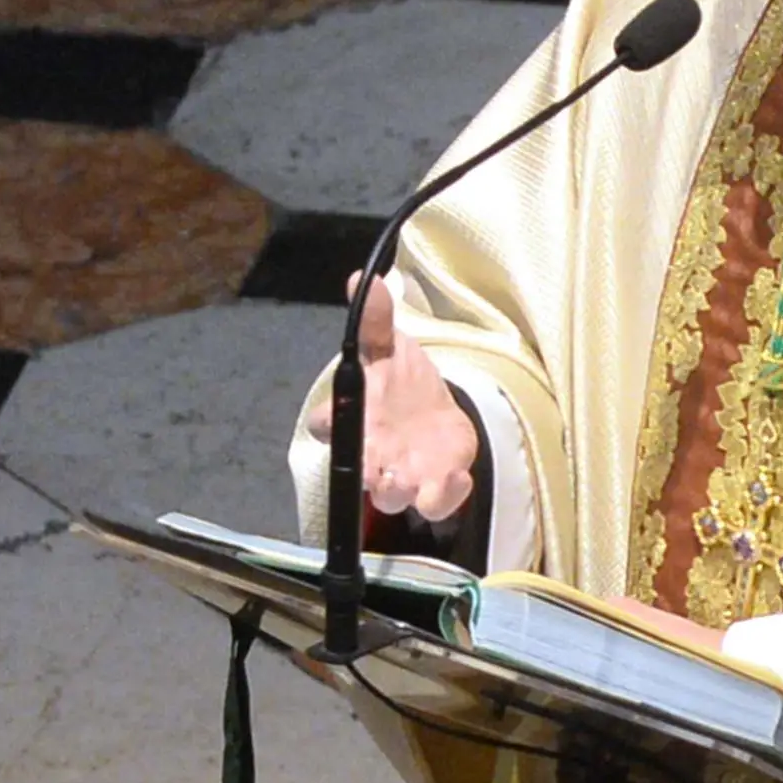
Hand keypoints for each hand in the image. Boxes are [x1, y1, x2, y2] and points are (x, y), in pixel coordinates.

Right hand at [305, 274, 480, 523]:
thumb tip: (363, 279)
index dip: (329, 425)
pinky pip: (436, 503)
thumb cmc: (399, 383)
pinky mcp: (433, 488)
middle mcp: (370, 455)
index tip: (338, 419)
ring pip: (395, 498)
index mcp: (350, 419)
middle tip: (383, 465)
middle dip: (372, 474)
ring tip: (418, 475)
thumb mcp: (388, 347)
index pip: (324, 426)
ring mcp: (401, 477)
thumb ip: (375, 318)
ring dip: (405, 489)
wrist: (434, 412)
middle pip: (360, 475)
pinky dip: (447, 494)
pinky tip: (458, 475)